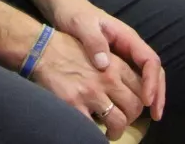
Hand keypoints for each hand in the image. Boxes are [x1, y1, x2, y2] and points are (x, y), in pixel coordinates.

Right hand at [29, 16, 156, 140]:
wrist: (42, 50)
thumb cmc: (68, 48)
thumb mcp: (98, 49)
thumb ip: (113, 66)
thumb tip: (125, 88)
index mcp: (115, 65)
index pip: (141, 87)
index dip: (142, 101)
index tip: (135, 107)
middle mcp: (107, 79)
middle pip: (134, 106)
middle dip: (132, 118)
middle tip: (123, 120)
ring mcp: (91, 93)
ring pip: (119, 121)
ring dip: (117, 130)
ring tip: (111, 132)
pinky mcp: (75, 105)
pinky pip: (93, 128)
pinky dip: (97, 134)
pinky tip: (94, 132)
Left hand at [49, 0, 165, 129]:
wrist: (65, 8)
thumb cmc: (74, 14)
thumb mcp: (81, 24)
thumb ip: (93, 41)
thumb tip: (105, 65)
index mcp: (126, 37)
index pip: (149, 60)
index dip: (151, 80)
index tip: (147, 99)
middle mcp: (130, 47)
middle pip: (153, 71)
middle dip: (158, 92)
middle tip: (156, 115)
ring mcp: (124, 55)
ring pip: (145, 76)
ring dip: (151, 95)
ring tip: (151, 117)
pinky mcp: (114, 63)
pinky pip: (131, 80)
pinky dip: (136, 94)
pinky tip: (131, 109)